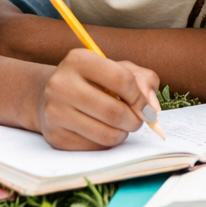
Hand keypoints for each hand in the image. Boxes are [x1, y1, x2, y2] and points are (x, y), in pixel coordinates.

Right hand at [37, 48, 161, 150]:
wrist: (54, 96)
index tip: (145, 105)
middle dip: (135, 120)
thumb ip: (143, 81)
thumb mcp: (119, 68)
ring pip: (106, 133)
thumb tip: (152, 109)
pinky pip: (94, 146)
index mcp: (79, 60)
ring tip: (122, 125)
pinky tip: (103, 130)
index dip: (140, 96)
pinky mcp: (55, 136)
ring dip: (123, 133)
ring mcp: (55, 112)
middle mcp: (61, 85)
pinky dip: (107, 141)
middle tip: (138, 120)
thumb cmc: (95, 80)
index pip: (122, 80)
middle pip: (114, 111)